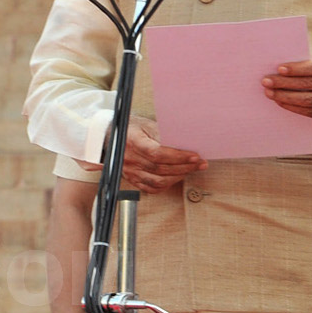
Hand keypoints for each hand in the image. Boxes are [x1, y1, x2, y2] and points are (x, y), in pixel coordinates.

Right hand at [79, 117, 204, 193]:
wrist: (110, 137)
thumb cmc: (131, 129)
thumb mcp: (147, 124)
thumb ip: (164, 134)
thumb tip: (185, 143)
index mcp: (133, 142)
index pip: (158, 153)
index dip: (178, 157)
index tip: (195, 156)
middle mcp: (130, 159)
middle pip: (161, 168)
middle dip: (185, 167)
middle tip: (201, 163)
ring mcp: (130, 171)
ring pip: (158, 181)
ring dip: (179, 176)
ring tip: (191, 170)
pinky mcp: (132, 179)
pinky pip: (151, 188)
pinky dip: (167, 185)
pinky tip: (177, 177)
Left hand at [262, 56, 311, 122]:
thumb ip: (310, 61)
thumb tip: (281, 65)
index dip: (298, 69)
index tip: (279, 69)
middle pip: (310, 84)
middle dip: (285, 83)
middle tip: (266, 81)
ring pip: (309, 100)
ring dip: (285, 96)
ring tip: (269, 92)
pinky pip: (309, 112)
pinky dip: (292, 107)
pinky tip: (280, 102)